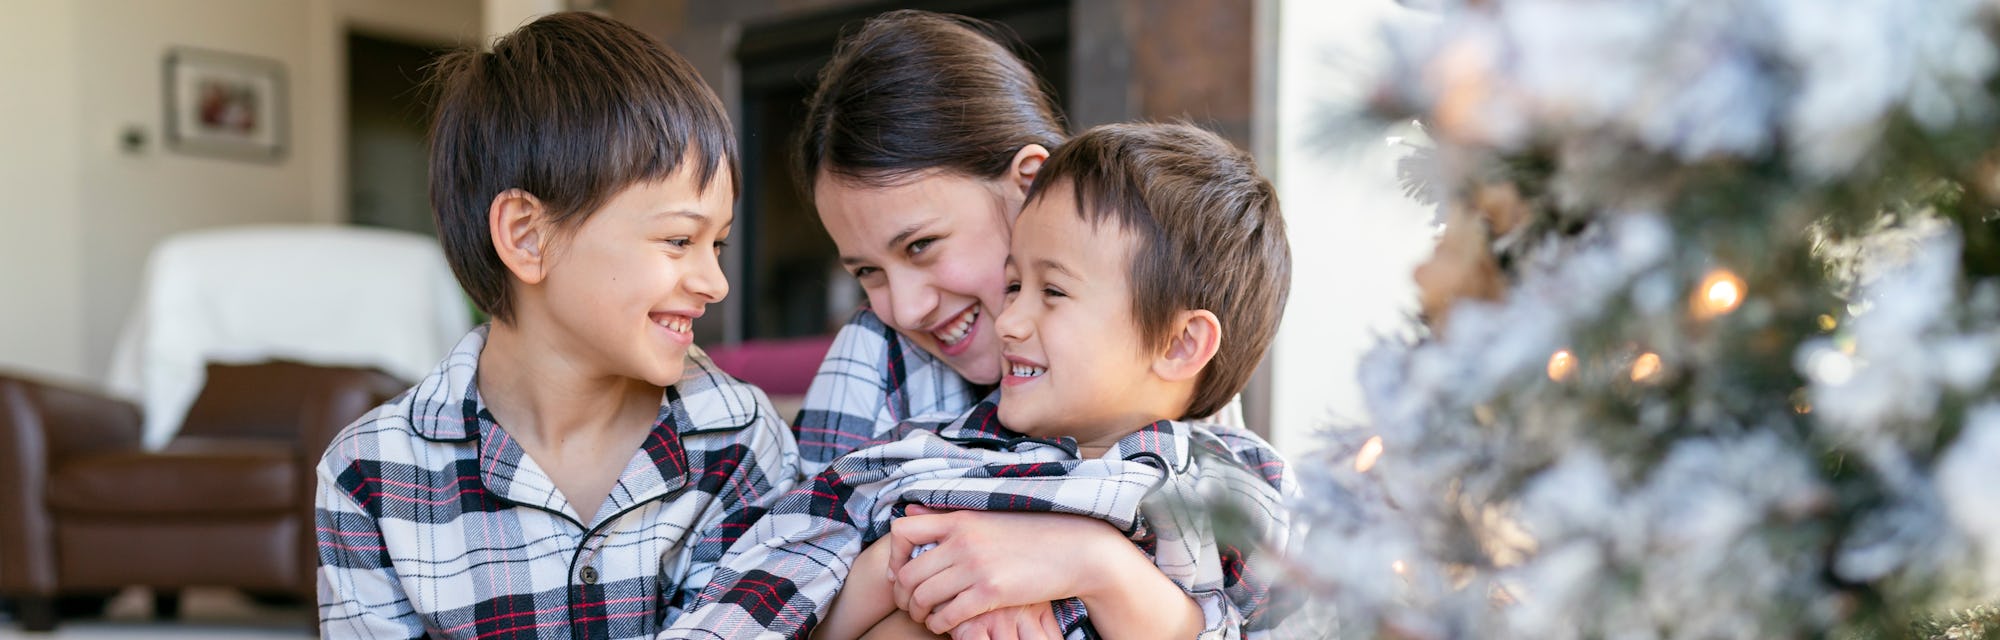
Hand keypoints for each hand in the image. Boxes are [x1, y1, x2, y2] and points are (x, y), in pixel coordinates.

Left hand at [886, 506, 1125, 632]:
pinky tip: (945, 626)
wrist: (1075, 549)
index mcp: (959, 519)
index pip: (902, 532)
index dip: (893, 556)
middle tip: (910, 605)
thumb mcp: (986, 516)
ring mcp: (976, 567)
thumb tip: (910, 511)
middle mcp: (962, 541)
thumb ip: (947, 517)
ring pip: (923, 597)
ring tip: (926, 617)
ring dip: (918, 613)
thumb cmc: (1031, 534)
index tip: (901, 571)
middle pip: (907, 574)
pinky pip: (948, 615)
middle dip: (902, 596)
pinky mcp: (991, 592)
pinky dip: (939, 625)